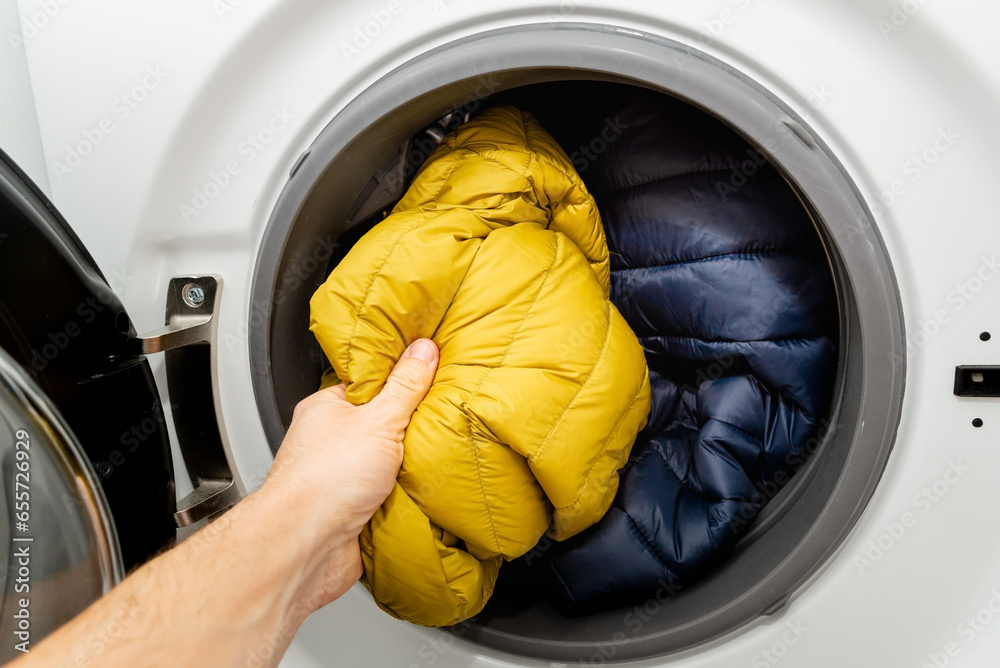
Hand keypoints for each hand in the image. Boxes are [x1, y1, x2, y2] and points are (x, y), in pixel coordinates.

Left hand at [260, 338, 438, 611]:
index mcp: (326, 409)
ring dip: (409, 468)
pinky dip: (406, 498)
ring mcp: (340, 480)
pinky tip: (424, 493)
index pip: (368, 385)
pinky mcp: (353, 513)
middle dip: (409, 429)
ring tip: (436, 458)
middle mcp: (329, 443)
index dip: (399, 380)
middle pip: (381, 426)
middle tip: (439, 421)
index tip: (429, 375)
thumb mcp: (378, 420)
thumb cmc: (323, 480)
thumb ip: (404, 386)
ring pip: (386, 466)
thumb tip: (422, 351)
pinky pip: (389, 498)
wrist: (306, 546)